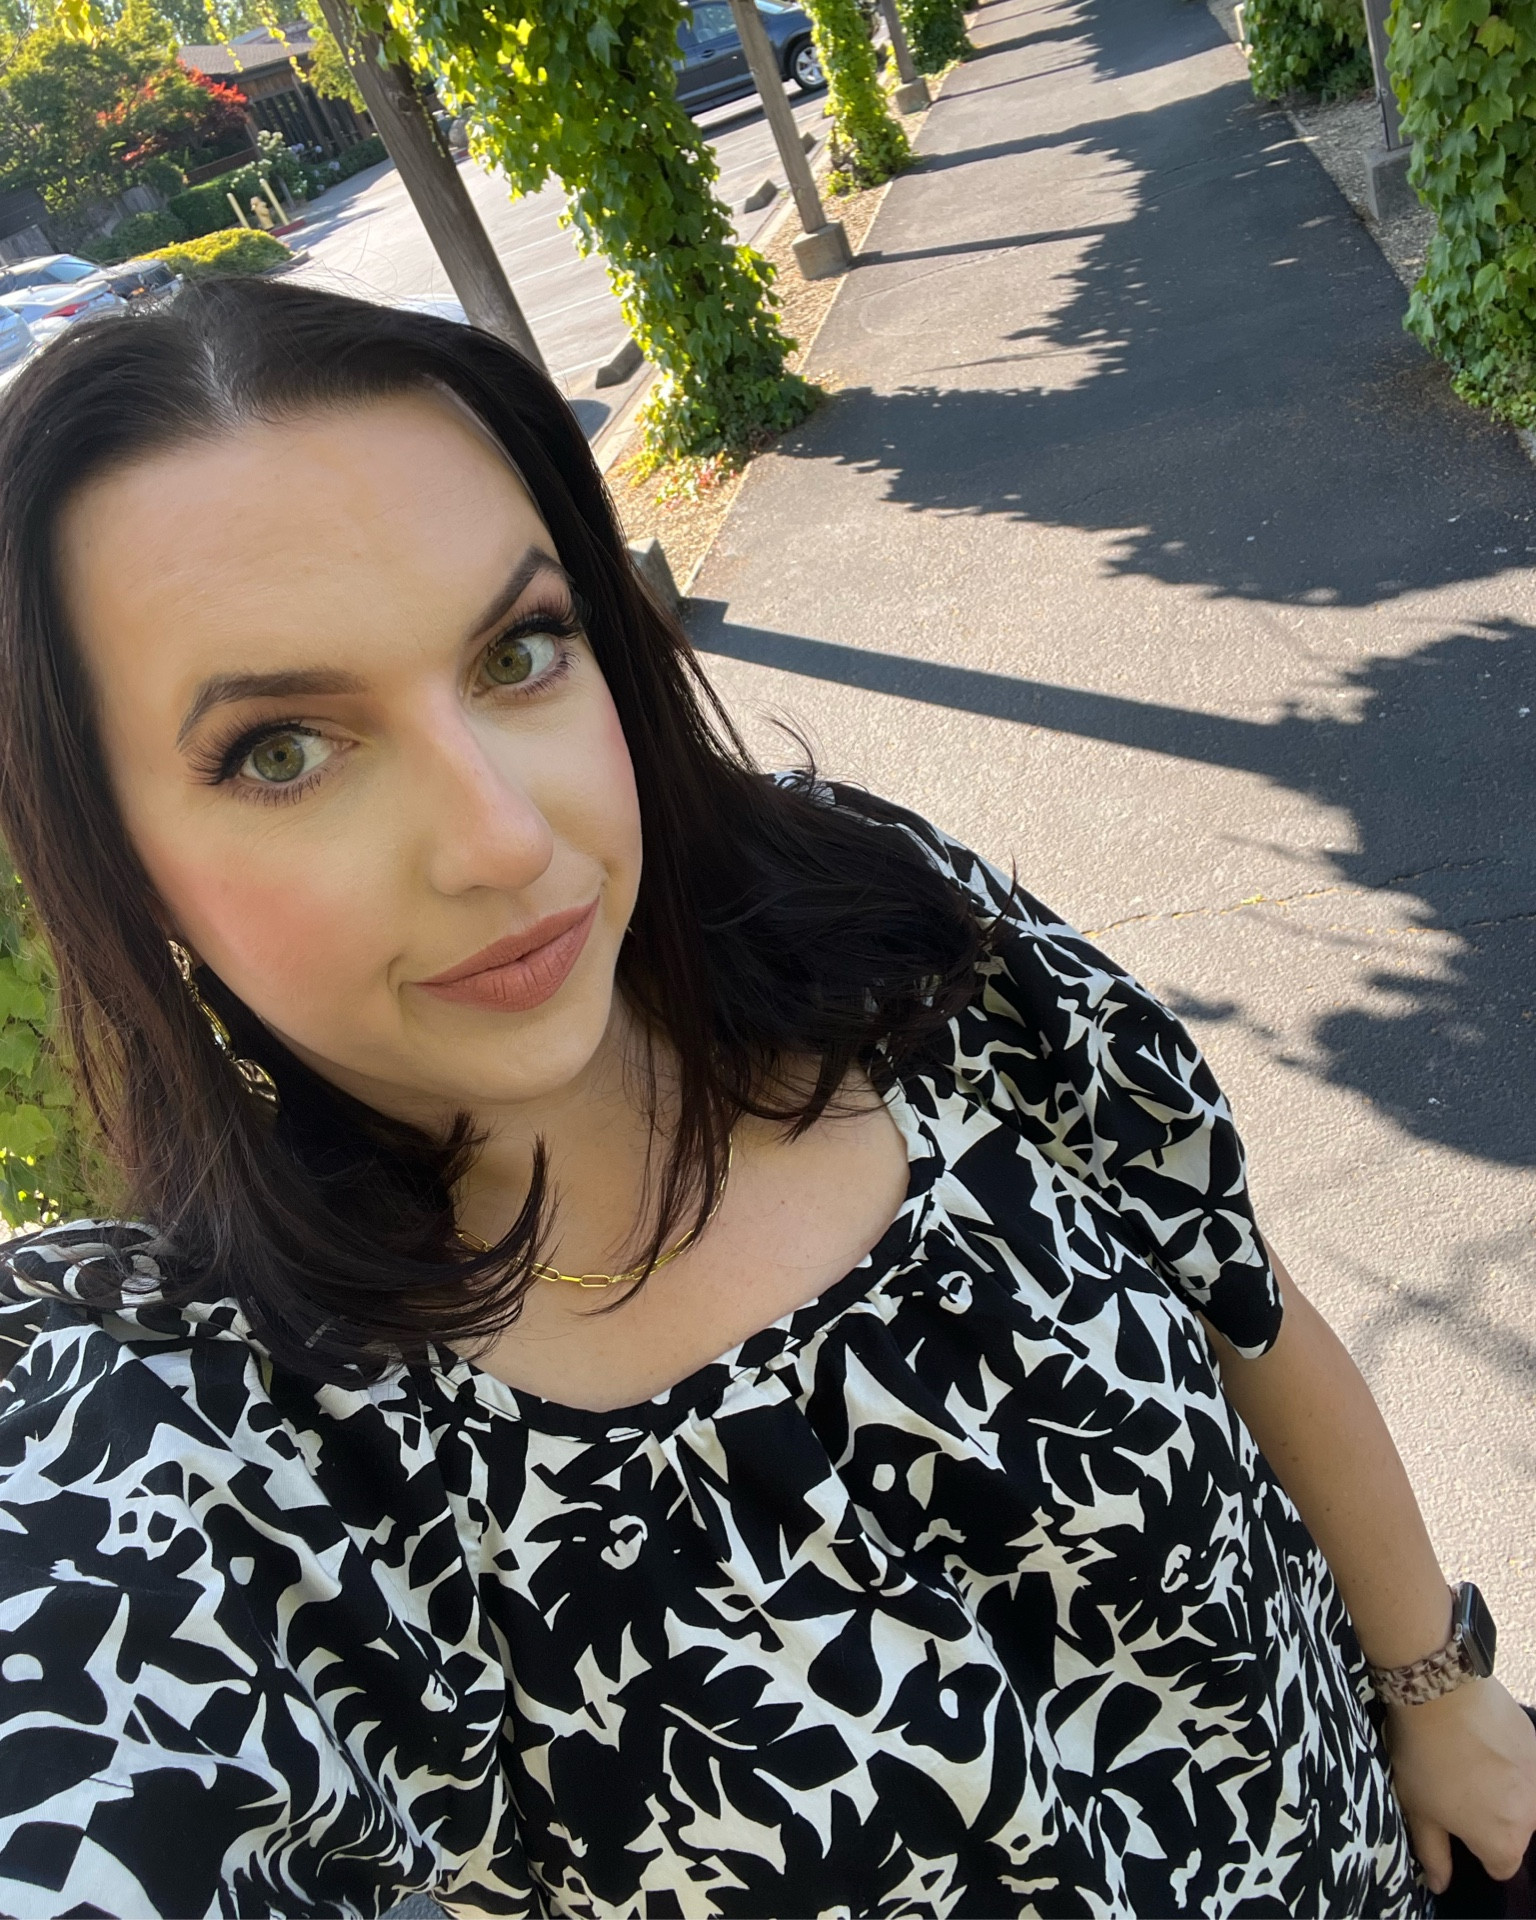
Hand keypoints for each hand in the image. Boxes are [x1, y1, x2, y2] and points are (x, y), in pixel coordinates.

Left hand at [1386, 1677, 1535, 1891]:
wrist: (1440, 1691)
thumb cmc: (1424, 1757)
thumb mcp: (1418, 1810)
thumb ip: (1434, 1854)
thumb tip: (1439, 1884)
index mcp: (1504, 1842)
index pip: (1500, 1866)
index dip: (1477, 1849)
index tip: (1456, 1825)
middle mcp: (1532, 1816)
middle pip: (1513, 1830)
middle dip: (1489, 1817)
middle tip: (1455, 1788)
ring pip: (1521, 1796)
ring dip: (1501, 1787)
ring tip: (1466, 1761)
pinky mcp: (1535, 1742)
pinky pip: (1523, 1763)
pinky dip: (1506, 1758)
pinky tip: (1479, 1739)